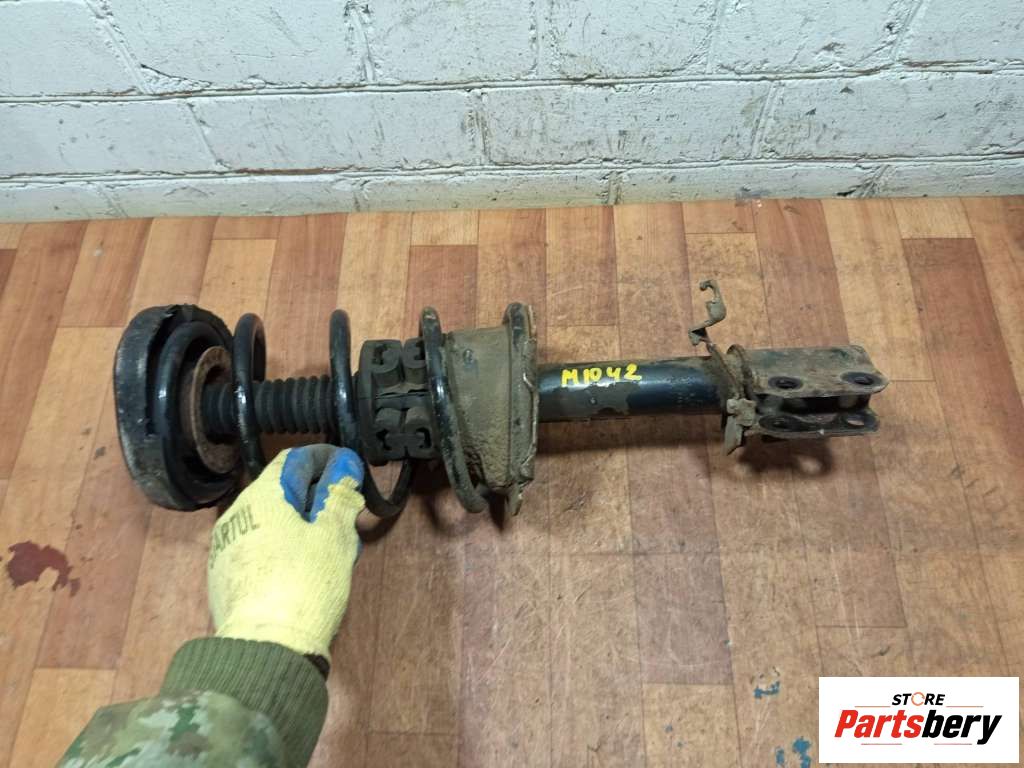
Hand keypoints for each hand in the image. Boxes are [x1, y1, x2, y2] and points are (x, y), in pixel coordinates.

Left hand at [208, 445, 364, 657]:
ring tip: (328, 546)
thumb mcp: (334, 537)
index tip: (348, 471)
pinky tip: (302, 570)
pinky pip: (257, 550)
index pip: (293, 460)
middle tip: (344, 514)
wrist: (267, 648)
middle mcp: (235, 515)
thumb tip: (345, 470)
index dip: (324, 460)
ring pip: (267, 524)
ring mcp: (224, 549)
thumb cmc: (305, 582)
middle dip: (313, 497)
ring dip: (297, 525)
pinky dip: (281, 549)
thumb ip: (340, 498)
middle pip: (278, 493)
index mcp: (260, 497)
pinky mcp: (222, 580)